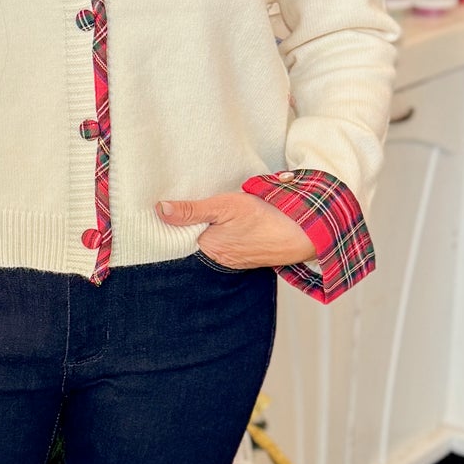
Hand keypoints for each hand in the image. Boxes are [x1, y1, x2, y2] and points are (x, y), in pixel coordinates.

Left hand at [156, 190, 316, 269]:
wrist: (303, 233)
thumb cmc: (266, 218)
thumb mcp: (225, 206)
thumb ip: (192, 210)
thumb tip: (160, 210)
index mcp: (208, 247)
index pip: (180, 235)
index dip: (176, 221)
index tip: (171, 206)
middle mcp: (219, 258)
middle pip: (196, 239)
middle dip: (193, 225)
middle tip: (196, 204)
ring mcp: (234, 259)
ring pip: (213, 241)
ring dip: (212, 229)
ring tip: (215, 213)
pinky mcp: (247, 256)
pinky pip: (229, 245)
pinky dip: (227, 234)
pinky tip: (232, 223)